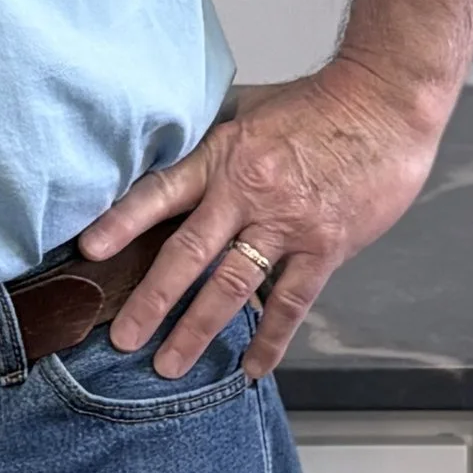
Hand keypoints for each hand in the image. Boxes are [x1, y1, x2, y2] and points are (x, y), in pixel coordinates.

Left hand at [76, 62, 446, 378]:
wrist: (383, 104)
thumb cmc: (318, 104)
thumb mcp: (250, 110)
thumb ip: (214, 142)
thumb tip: (173, 154)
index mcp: (222, 155)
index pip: (160, 192)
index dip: (121, 221)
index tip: (89, 251)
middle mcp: (248, 192)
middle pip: (188, 253)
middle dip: (151, 300)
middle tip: (122, 338)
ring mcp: (287, 224)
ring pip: (232, 287)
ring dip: (197, 330)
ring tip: (170, 365)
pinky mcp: (325, 247)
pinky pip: (291, 304)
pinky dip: (271, 340)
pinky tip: (252, 369)